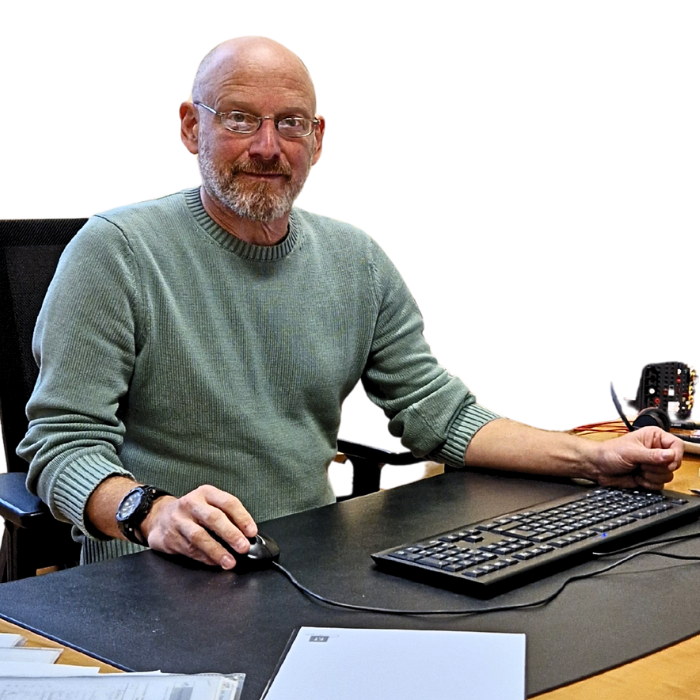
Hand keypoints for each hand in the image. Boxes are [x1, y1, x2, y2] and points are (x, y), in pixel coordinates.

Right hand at [141, 485, 257, 569]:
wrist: (158, 517)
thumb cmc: (192, 512)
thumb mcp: (208, 504)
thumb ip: (226, 516)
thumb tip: (246, 535)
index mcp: (206, 493)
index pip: (228, 502)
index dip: (242, 517)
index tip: (252, 532)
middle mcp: (191, 504)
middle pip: (213, 518)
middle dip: (230, 534)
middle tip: (243, 547)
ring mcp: (179, 520)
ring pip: (199, 536)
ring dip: (217, 551)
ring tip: (229, 561)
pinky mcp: (170, 537)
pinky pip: (190, 549)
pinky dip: (205, 558)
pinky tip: (215, 562)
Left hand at [593, 427, 682, 489]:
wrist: (598, 467)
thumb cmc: (609, 453)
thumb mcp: (631, 452)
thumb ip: (652, 455)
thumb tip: (670, 455)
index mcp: (654, 437)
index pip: (677, 445)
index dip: (675, 455)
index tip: (667, 461)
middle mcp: (656, 451)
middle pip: (674, 464)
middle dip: (657, 467)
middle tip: (642, 464)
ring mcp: (653, 465)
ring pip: (668, 476)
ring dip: (651, 476)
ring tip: (638, 469)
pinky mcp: (650, 477)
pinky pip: (660, 485)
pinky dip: (648, 484)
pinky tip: (637, 477)